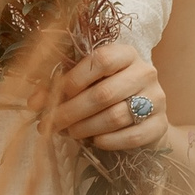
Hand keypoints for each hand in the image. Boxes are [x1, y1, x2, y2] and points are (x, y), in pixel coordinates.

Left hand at [40, 41, 172, 152]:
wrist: (145, 118)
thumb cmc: (107, 93)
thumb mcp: (86, 83)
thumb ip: (59, 88)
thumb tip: (33, 103)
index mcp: (125, 53)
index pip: (100, 60)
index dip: (74, 79)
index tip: (54, 95)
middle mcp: (145, 72)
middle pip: (104, 93)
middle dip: (71, 111)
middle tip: (50, 123)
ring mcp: (157, 98)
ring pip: (116, 116)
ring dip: (86, 127)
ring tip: (69, 133)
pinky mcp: (161, 124)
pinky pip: (133, 135)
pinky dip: (109, 141)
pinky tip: (95, 141)